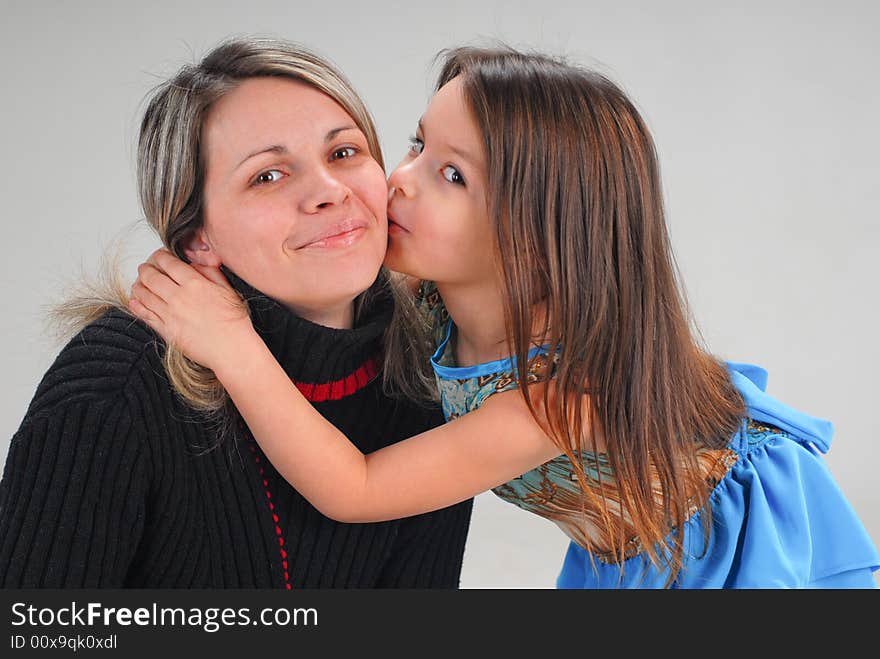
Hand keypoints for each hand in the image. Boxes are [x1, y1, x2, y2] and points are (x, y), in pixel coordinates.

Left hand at [128, 248, 253, 368]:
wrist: (232, 349)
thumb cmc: (234, 322)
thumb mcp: (227, 290)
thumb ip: (210, 272)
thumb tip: (195, 263)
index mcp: (195, 284)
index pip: (168, 263)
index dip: (159, 256)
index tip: (159, 256)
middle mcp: (179, 297)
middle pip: (150, 276)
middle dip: (145, 269)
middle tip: (145, 268)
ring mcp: (170, 315)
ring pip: (144, 294)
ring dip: (138, 285)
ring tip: (139, 283)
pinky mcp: (166, 331)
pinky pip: (145, 315)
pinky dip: (136, 306)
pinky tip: (135, 301)